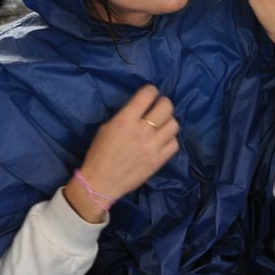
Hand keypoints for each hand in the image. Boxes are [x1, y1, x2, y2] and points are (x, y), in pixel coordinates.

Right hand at [68, 85, 178, 220]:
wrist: (101, 183)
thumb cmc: (99, 154)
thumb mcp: (107, 128)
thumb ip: (125, 116)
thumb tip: (140, 110)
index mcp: (126, 120)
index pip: (147, 95)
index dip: (151, 91)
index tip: (150, 93)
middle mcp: (142, 130)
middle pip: (166, 107)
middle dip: (163, 103)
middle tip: (158, 108)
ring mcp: (153, 146)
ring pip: (174, 124)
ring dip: (168, 122)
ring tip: (161, 126)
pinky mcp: (159, 160)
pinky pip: (174, 144)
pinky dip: (170, 140)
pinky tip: (162, 142)